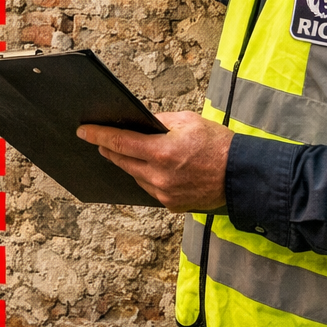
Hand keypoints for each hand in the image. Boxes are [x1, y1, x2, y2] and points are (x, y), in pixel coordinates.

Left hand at [77, 112, 230, 212]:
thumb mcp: (189, 122)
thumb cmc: (219, 146)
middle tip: (99, 140)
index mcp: (162, 152)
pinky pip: (151, 189)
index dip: (98, 135)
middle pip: (122, 161)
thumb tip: (139, 121)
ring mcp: (164, 193)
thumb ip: (160, 121)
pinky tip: (152, 168)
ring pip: (135, 176)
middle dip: (109, 149)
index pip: (120, 142)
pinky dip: (148, 177)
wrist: (243, 177)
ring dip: (129, 164)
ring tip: (127, 152)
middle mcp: (159, 176)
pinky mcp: (172, 205)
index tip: (83, 131)